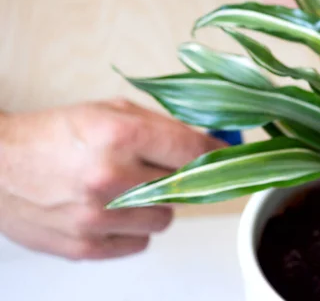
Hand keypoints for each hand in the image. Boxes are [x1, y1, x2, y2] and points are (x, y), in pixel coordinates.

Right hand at [0, 99, 224, 259]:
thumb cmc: (54, 135)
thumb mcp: (109, 111)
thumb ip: (161, 127)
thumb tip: (208, 144)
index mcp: (121, 135)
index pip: (194, 151)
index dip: (215, 154)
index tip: (225, 156)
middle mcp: (112, 178)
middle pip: (185, 188)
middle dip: (178, 178)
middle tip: (157, 169)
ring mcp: (98, 217)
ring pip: (165, 219)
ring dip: (154, 205)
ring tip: (126, 191)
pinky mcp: (87, 247)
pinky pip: (140, 243)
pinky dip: (133, 229)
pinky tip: (111, 211)